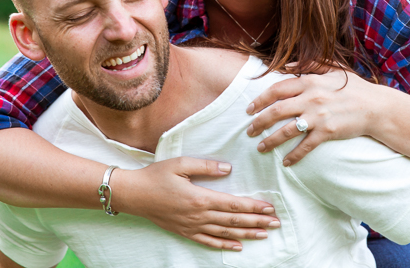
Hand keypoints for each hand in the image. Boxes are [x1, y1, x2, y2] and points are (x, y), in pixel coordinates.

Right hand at [115, 157, 280, 250]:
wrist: (134, 194)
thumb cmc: (157, 175)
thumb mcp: (181, 163)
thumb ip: (206, 166)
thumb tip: (228, 169)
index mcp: (200, 198)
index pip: (233, 203)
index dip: (253, 206)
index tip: (269, 207)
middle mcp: (198, 215)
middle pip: (233, 220)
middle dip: (257, 222)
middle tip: (276, 223)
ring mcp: (192, 226)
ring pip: (225, 232)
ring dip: (246, 233)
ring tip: (264, 234)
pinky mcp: (185, 232)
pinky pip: (208, 241)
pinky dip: (224, 244)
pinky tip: (238, 246)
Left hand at [246, 69, 379, 165]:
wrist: (376, 107)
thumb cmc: (355, 87)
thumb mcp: (334, 70)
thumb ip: (311, 65)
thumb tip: (289, 65)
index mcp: (309, 81)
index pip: (277, 90)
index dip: (260, 99)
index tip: (249, 109)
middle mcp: (311, 98)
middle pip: (276, 110)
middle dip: (259, 122)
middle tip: (249, 130)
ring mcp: (318, 116)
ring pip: (286, 130)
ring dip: (270, 141)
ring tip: (260, 148)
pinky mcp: (327, 132)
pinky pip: (305, 146)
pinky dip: (293, 155)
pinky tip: (285, 162)